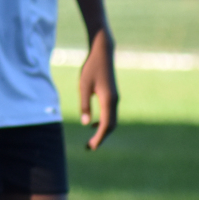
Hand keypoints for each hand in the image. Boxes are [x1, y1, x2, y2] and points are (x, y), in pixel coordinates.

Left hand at [78, 27, 117, 149]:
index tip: (90, 147)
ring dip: (103, 130)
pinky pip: (111, 114)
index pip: (106, 125)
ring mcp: (115, 98)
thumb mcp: (83, 86)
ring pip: (112, 120)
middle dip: (101, 137)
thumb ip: (85, 104)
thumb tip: (85, 124)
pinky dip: (104, 122)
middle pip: (111, 126)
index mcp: (108, 100)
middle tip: (89, 147)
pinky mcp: (113, 95)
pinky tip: (93, 123)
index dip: (99, 137)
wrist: (103, 52)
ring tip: (91, 139)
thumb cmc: (91, 67)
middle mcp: (114, 101)